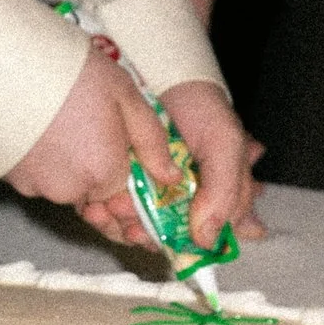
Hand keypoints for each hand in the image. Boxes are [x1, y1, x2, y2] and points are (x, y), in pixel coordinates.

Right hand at [6, 44, 176, 224]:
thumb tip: (170, 177)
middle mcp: (69, 190)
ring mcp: (34, 186)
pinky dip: (39, 160)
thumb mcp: (126, 97)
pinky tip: (38, 128)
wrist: (5, 61)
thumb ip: (152, 142)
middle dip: (93, 164)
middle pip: (91, 190)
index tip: (112, 141)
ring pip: (61, 185)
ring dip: (65, 163)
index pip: (122, 191)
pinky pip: (34, 177)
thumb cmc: (69, 72)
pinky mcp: (8, 178)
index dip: (121, 165)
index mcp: (103, 173)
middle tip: (84, 123)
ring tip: (60, 121)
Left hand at [43, 66, 260, 260]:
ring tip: (117, 209)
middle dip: (150, 236)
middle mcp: (186, 204)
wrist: (162, 75)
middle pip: (168, 240)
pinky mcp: (124, 188)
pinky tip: (97, 209)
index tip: (176, 244)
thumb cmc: (202, 111)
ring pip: (139, 231)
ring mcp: (154, 198)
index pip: (210, 240)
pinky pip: (113, 215)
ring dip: (125, 226)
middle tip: (137, 226)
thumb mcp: (225, 146)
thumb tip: (206, 240)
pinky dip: (103, 216)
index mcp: (219, 200)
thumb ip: (224, 193)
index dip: (192, 249)